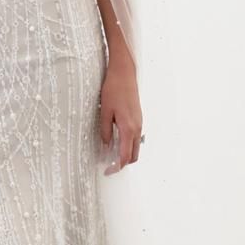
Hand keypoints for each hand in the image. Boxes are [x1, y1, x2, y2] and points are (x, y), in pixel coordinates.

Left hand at [98, 48, 142, 172]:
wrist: (124, 73)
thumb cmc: (113, 90)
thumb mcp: (105, 112)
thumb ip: (106, 131)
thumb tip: (106, 146)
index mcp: (129, 128)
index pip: (125, 155)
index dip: (117, 166)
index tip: (108, 171)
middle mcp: (137, 128)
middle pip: (134, 155)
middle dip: (123, 163)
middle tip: (109, 166)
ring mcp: (139, 123)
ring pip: (136, 146)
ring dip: (126, 154)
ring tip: (111, 155)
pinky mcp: (138, 118)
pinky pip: (135, 138)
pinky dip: (128, 144)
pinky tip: (116, 141)